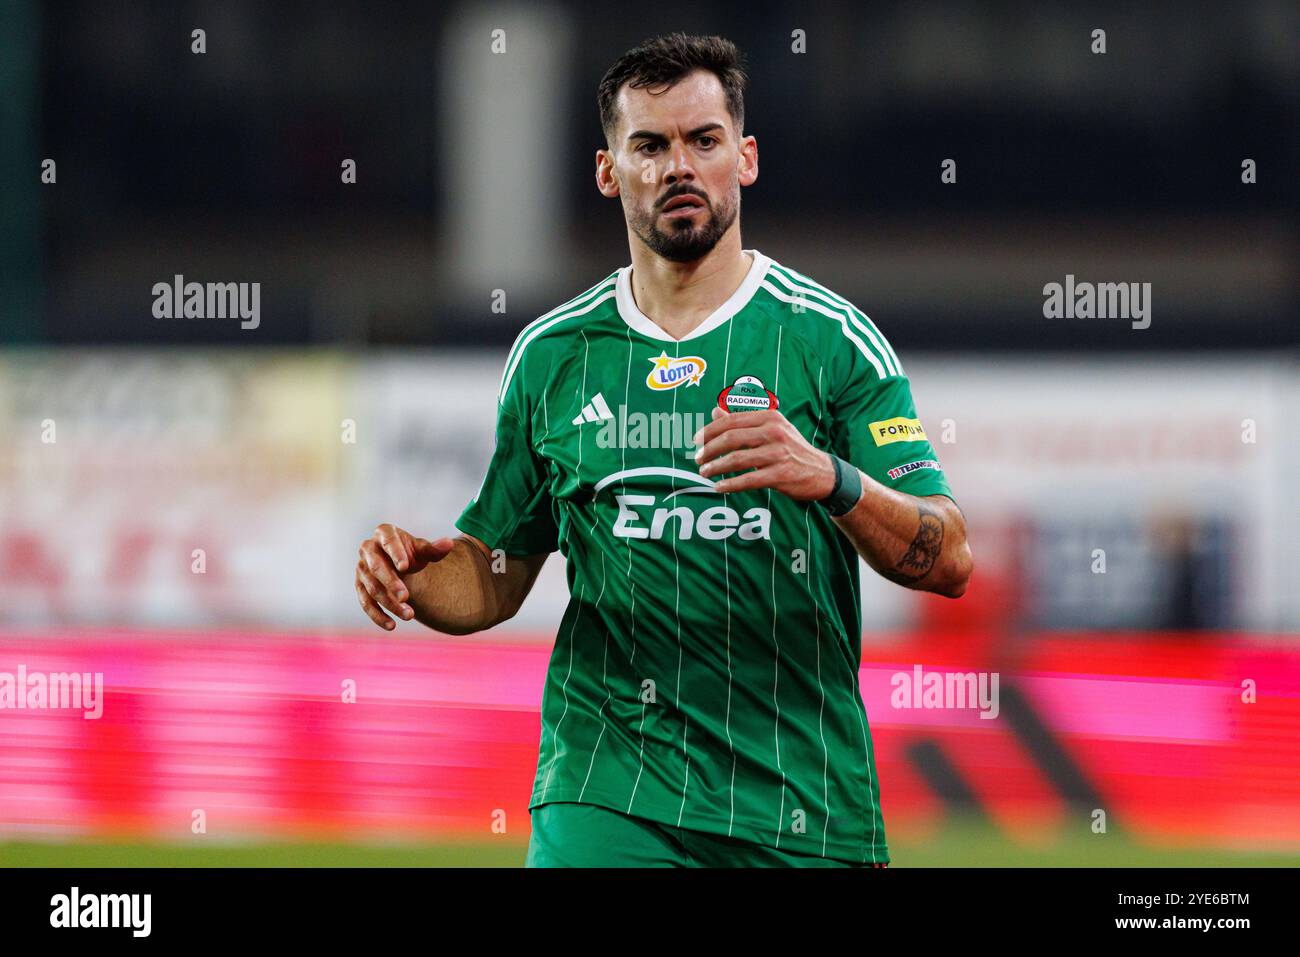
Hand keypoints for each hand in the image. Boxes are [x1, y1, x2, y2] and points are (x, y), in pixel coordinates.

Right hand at [355, 525, 455, 629]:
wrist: (398, 564)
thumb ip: (434, 549)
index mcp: (383, 533)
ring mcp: (361, 569)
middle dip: (391, 583)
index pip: (388, 542)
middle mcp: (368, 549)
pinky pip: (366, 603)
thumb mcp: (423, 550)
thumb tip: (449, 544)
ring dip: (389, 604)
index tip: (405, 566)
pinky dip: (377, 616)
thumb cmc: (411, 553)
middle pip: (376, 567)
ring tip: (409, 615)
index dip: (395, 553)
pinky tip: (392, 625)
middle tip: (406, 597)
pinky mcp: (360, 586)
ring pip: (372, 589)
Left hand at [692, 406, 836, 500]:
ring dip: (715, 467)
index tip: (696, 441)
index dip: (710, 431)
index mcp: (770, 417)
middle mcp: (774, 432)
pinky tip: (718, 487)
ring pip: (737, 459)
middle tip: (697, 459)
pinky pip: (749, 480)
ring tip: (704, 473)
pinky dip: (730, 484)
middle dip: (709, 449)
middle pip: (731, 438)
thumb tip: (714, 412)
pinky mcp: (781, 474)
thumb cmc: (791, 448)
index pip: (731, 421)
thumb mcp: (771, 428)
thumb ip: (742, 421)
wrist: (822, 471)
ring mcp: (778, 453)